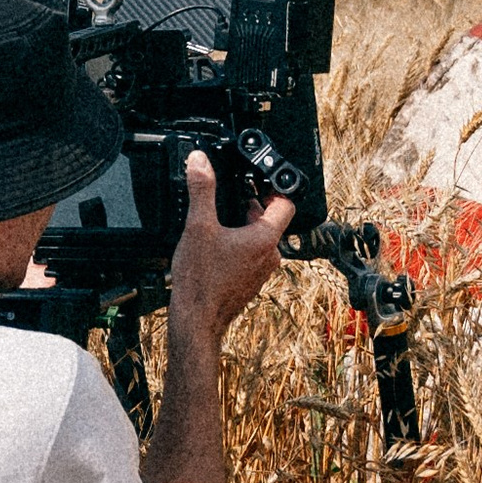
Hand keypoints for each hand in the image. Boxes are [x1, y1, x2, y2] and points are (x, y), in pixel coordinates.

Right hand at [165, 149, 295, 342]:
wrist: (196, 322)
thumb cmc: (200, 281)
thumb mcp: (198, 226)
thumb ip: (201, 190)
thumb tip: (200, 161)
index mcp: (265, 239)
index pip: (285, 203)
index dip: (273, 187)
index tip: (255, 180)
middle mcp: (270, 255)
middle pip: (270, 219)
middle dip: (251, 205)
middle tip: (230, 196)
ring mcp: (261, 271)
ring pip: (260, 238)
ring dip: (243, 226)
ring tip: (218, 221)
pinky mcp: (250, 282)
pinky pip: (251, 255)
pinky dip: (238, 245)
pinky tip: (215, 246)